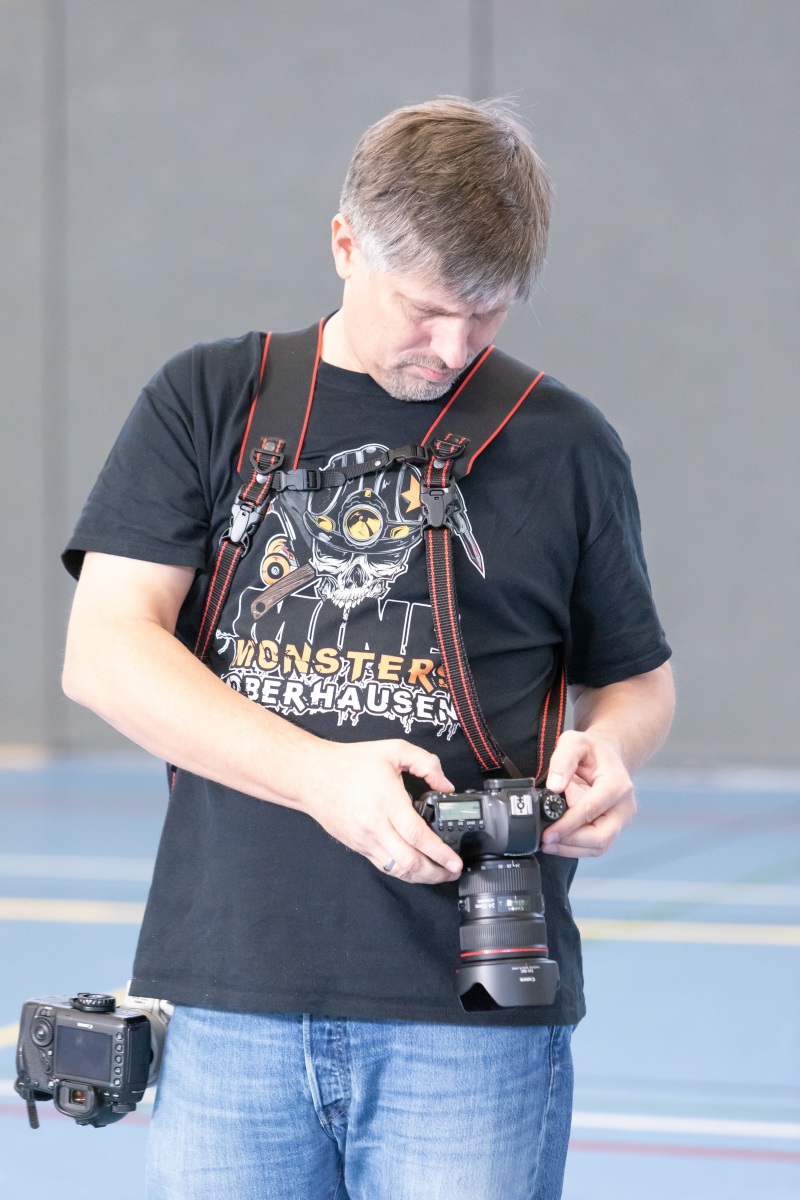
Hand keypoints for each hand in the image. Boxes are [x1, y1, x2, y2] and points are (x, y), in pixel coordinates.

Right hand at [301, 739, 462, 883]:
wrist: (312, 776)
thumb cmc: (351, 762)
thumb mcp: (393, 749)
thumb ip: (426, 763)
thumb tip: (446, 785)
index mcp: (387, 801)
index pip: (417, 835)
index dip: (439, 852)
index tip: (455, 861)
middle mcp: (375, 826)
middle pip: (409, 862)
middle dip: (435, 872)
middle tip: (453, 871)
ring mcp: (364, 840)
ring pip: (396, 870)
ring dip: (420, 877)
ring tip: (439, 873)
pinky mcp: (357, 846)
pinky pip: (383, 866)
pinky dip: (402, 871)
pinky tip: (414, 867)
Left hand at [539, 730, 635, 857]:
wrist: (607, 756)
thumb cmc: (591, 750)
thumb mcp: (574, 742)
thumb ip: (563, 760)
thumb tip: (554, 787)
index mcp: (617, 784)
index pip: (591, 810)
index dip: (568, 825)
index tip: (548, 833)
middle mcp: (624, 806)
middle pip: (601, 836)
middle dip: (571, 842)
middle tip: (546, 840)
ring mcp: (620, 819)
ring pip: (599, 846)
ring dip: (571, 849)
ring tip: (547, 843)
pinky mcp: (612, 827)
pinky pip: (595, 846)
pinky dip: (576, 848)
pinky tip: (557, 842)